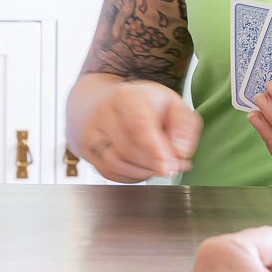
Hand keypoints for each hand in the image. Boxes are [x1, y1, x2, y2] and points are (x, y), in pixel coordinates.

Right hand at [76, 79, 202, 181]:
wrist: (109, 103)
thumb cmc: (145, 106)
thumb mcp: (174, 105)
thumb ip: (184, 127)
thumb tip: (179, 153)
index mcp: (127, 96)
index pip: (139, 125)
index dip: (154, 149)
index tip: (167, 167)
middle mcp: (103, 112)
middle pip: (128, 148)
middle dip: (153, 163)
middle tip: (172, 165)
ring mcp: (91, 131)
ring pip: (115, 163)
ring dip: (141, 171)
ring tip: (156, 163)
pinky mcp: (87, 150)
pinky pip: (109, 172)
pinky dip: (129, 175)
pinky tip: (140, 165)